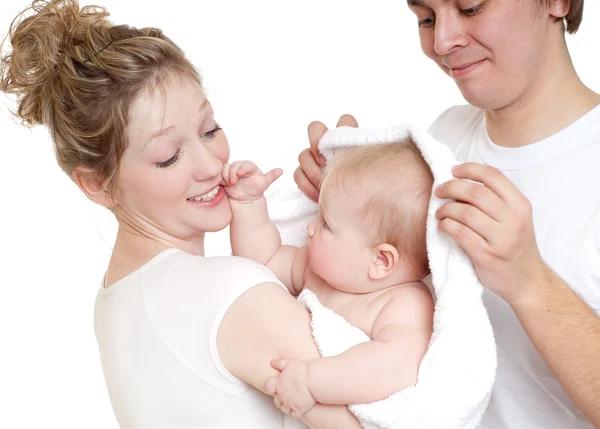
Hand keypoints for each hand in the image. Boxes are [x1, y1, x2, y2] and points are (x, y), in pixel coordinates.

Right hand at [221, 161, 281, 201]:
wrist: (246, 199)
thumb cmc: (256, 190)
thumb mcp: (264, 183)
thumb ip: (271, 176)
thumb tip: (281, 171)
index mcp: (250, 166)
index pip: (244, 164)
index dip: (241, 168)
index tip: (240, 174)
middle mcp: (240, 167)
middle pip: (233, 165)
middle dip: (232, 173)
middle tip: (233, 182)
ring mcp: (231, 171)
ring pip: (225, 168)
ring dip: (225, 175)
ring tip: (230, 183)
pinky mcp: (225, 176)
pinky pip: (219, 174)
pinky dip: (221, 178)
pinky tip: (225, 184)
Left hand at [265, 359, 315, 418]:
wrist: (313, 380)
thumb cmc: (302, 371)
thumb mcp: (288, 363)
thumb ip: (279, 363)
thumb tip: (272, 362)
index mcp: (278, 384)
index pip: (270, 388)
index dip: (272, 388)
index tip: (277, 386)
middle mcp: (282, 396)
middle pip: (277, 401)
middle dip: (280, 400)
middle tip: (286, 396)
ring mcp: (290, 404)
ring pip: (285, 409)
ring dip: (288, 407)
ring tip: (293, 402)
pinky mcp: (299, 409)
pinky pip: (294, 415)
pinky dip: (296, 412)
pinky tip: (300, 407)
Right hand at [294, 114, 358, 201]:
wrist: (350, 213)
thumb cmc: (361, 191)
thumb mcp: (363, 172)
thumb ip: (361, 156)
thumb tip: (361, 146)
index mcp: (348, 141)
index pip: (345, 121)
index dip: (339, 130)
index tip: (339, 149)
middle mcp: (329, 146)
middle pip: (314, 128)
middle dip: (316, 144)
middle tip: (323, 162)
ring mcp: (315, 159)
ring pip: (304, 154)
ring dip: (312, 172)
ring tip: (323, 188)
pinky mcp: (305, 174)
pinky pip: (298, 173)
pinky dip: (305, 185)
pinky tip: (317, 195)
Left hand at [435, 163, 547, 304]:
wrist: (527, 281)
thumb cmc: (515, 246)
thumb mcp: (516, 218)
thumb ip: (496, 201)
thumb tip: (462, 181)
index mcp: (520, 205)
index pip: (493, 176)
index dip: (470, 169)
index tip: (454, 171)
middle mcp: (513, 219)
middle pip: (475, 193)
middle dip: (452, 187)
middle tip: (440, 191)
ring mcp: (501, 238)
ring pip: (465, 213)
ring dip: (446, 209)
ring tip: (440, 212)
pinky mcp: (487, 255)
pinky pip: (460, 233)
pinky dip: (446, 226)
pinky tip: (443, 225)